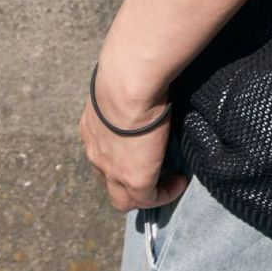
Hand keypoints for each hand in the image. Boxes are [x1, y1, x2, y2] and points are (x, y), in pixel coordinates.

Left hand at [79, 63, 189, 212]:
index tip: (140, 148)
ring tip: (168, 180)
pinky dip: (164, 193)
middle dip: (127, 180)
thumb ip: (126, 90)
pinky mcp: (134, 179)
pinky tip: (179, 181)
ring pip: (123, 197)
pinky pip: (149, 199)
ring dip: (145, 192)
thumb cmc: (127, 71)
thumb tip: (142, 80)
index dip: (119, 155)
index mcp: (92, 128)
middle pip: (108, 180)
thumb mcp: (121, 84)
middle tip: (152, 170)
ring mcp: (113, 170)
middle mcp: (96, 153)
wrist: (128, 83)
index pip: (102, 150)